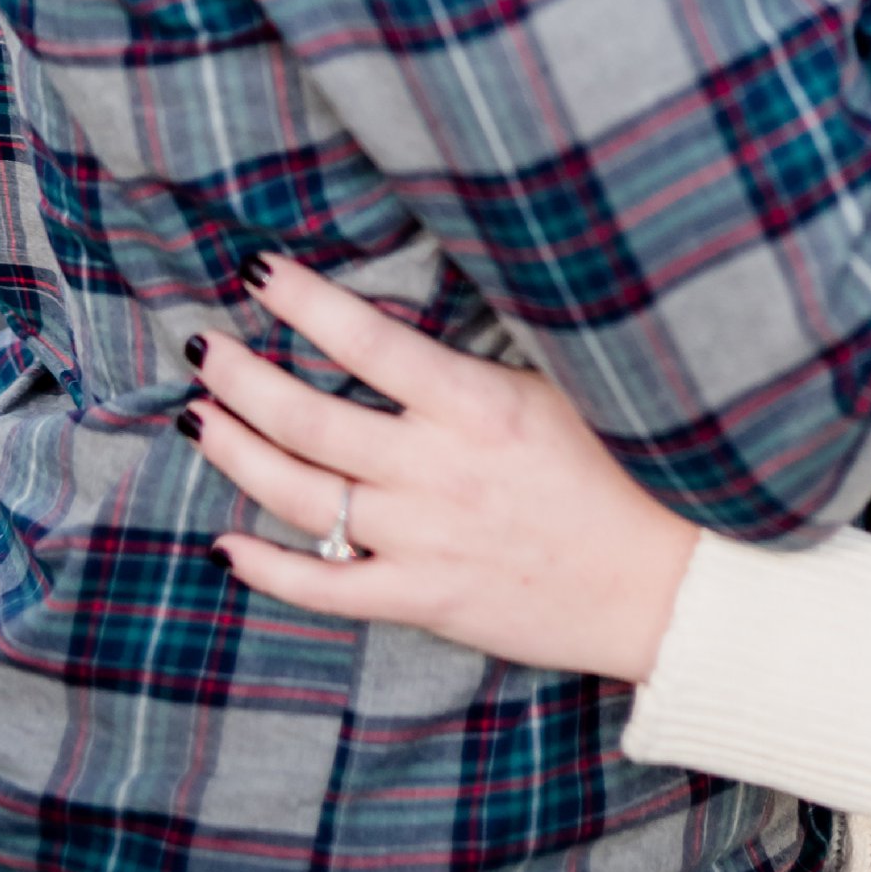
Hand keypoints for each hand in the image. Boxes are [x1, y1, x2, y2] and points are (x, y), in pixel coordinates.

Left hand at [188, 258, 695, 686]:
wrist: (671, 582)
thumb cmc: (634, 466)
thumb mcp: (567, 385)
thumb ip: (487, 359)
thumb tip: (421, 311)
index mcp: (478, 406)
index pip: (368, 340)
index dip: (305, 302)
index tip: (259, 270)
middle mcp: (436, 472)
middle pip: (308, 418)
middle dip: (243, 376)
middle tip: (204, 343)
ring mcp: (423, 542)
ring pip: (299, 496)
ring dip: (237, 453)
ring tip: (199, 416)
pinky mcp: (424, 602)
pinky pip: (323, 588)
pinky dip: (266, 568)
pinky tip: (226, 543)